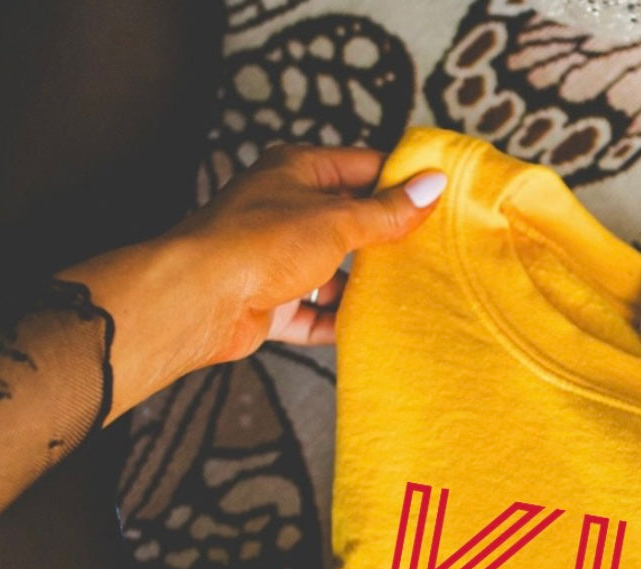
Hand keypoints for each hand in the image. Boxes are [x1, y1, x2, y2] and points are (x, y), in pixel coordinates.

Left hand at [59, 143, 444, 421]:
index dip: (400, 180)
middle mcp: (286, 210)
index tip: (440, 197)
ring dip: (363, 285)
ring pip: (333, 271)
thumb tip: (431, 187)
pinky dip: (338, 321)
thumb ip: (386, 211)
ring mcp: (278, 259)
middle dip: (386, 238)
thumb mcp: (336, 221)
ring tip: (408, 295)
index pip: (361, 167)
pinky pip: (315, 313)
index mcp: (297, 172)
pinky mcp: (273, 303)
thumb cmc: (259, 244)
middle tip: (431, 251)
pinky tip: (369, 329)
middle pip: (349, 222)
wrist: (200, 299)